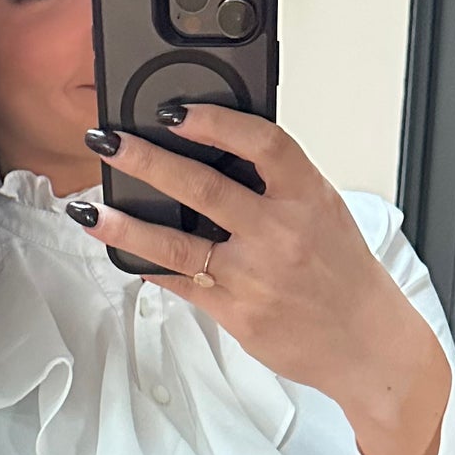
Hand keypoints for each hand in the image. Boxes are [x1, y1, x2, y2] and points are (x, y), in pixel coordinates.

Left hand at [78, 105, 452, 454]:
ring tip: (89, 209)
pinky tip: (119, 252)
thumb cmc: (343, 275)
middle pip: (203, 186)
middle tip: (108, 140)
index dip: (214, 121)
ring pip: (177, 242)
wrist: (365, 344)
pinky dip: (146, 265)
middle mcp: (280, 233)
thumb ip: (277, 184)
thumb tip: (218, 151)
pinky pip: (180, 282)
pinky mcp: (236, 312)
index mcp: (308, 196)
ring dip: (126, 224)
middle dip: (147, 160)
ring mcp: (254, 275)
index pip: (260, 143)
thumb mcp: (324, 212)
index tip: (175, 110)